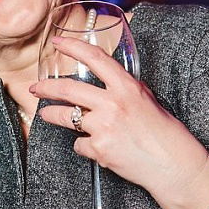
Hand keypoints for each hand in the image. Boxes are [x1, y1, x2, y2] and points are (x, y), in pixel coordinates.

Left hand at [29, 36, 208, 208]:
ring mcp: (103, 127)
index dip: (74, 48)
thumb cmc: (164, 133)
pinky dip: (84, 146)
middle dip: (46, 88)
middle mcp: (112, 104)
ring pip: (65, 117)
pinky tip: (97, 148)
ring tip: (47, 115)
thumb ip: (125, 89)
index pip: (96, 59)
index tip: (59, 43)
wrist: (172, 164)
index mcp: (127, 87)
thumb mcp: (146, 100)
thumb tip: (108, 82)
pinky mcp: (99, 149)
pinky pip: (79, 144)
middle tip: (36, 88)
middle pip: (68, 89)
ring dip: (52, 115)